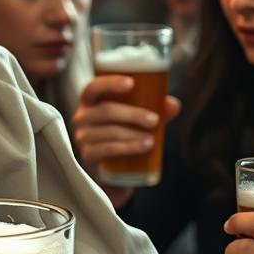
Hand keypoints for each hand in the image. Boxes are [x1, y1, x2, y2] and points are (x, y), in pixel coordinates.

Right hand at [72, 76, 179, 200]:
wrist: (112, 170)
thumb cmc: (122, 134)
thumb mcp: (137, 119)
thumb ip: (154, 109)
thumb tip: (172, 104)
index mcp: (90, 101)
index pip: (94, 87)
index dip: (110, 83)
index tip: (131, 83)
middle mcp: (81, 117)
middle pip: (105, 111)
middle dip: (132, 114)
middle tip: (154, 119)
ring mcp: (82, 137)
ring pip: (109, 131)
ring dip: (133, 135)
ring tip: (152, 139)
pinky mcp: (87, 156)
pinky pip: (107, 149)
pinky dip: (127, 147)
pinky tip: (144, 147)